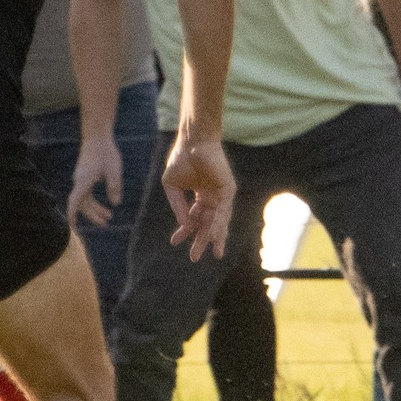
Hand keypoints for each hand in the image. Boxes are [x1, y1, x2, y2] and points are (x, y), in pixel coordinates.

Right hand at [67, 133, 124, 228]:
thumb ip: (115, 187)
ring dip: (95, 209)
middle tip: (107, 223)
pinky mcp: (84, 176)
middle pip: (82, 204)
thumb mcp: (114, 170)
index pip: (75, 202)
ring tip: (109, 216)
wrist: (97, 136)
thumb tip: (116, 203)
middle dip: (93, 215)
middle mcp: (79, 181)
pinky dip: (94, 202)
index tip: (73, 228)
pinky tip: (105, 205)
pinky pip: (87, 194)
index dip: (73, 216)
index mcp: (84, 181)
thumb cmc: (105, 151)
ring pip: (85, 200)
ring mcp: (81, 179)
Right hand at [161, 133, 235, 260]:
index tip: (174, 242)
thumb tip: (184, 226)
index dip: (184, 231)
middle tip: (193, 257)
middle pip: (207, 224)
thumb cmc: (181, 159)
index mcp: (201, 196)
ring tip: (213, 254)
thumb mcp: (172, 187)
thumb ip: (178, 206)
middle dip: (200, 240)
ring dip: (214, 237)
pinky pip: (223, 211)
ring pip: (218, 221)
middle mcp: (212, 197)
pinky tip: (214, 236)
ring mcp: (221, 195)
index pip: (193, 218)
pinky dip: (219, 224)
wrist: (192, 142)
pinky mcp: (228, 190)